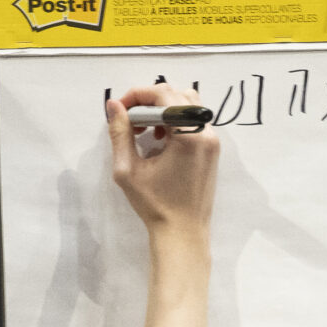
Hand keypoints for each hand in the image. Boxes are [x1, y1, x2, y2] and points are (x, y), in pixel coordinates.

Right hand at [107, 85, 219, 234]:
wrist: (183, 233)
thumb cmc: (155, 206)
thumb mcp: (127, 170)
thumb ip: (120, 133)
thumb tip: (114, 105)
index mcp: (188, 136)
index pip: (164, 93)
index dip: (138, 95)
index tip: (120, 110)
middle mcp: (206, 133)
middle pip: (177, 94)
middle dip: (149, 100)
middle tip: (130, 120)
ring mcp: (212, 141)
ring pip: (188, 105)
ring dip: (162, 109)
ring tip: (144, 131)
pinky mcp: (212, 150)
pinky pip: (194, 121)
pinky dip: (174, 121)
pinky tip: (158, 141)